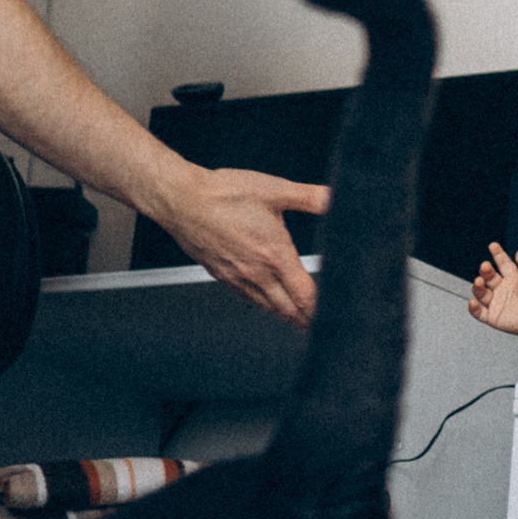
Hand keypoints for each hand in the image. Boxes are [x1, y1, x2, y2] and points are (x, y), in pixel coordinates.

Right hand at [154, 165, 327, 327]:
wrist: (180, 199)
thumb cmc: (222, 194)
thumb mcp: (275, 189)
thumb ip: (311, 196)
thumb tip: (337, 198)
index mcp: (274, 255)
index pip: (305, 295)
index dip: (322, 309)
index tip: (334, 315)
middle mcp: (256, 272)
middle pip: (288, 308)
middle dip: (307, 320)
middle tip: (322, 329)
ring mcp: (237, 276)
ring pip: (268, 306)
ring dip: (287, 317)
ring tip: (301, 323)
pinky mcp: (221, 274)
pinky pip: (248, 298)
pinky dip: (264, 306)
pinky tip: (269, 304)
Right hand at [470, 242, 517, 337]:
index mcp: (512, 278)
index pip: (502, 263)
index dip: (498, 254)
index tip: (493, 245)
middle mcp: (502, 288)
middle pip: (489, 276)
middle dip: (485, 271)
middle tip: (485, 266)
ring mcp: (496, 302)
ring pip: (481, 292)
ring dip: (477, 286)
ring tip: (479, 281)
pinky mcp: (492, 316)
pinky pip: (478, 312)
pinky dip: (473, 308)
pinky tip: (473, 301)